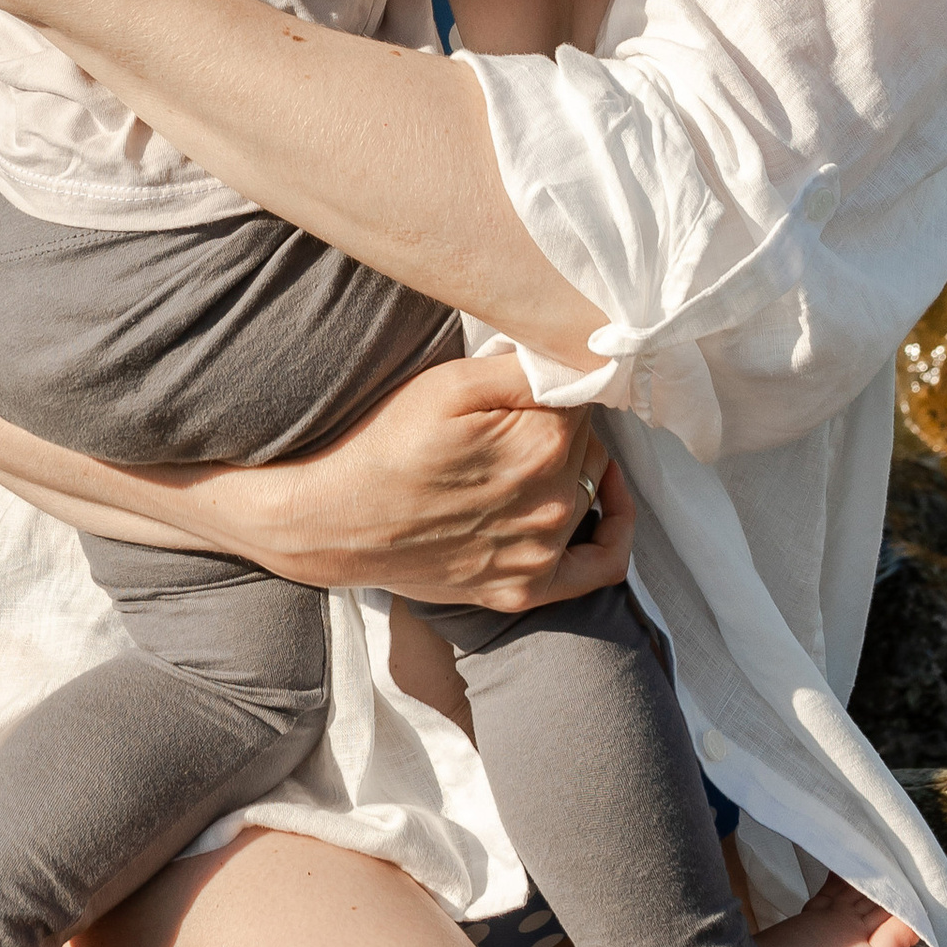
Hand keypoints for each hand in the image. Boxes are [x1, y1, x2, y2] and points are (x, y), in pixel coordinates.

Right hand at [252, 358, 631, 614]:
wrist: (333, 519)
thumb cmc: (386, 442)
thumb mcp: (452, 382)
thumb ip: (529, 368)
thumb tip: (587, 358)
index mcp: (543, 443)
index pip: (586, 394)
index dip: (559, 380)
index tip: (532, 378)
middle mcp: (555, 502)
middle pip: (592, 442)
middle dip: (567, 423)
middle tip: (517, 416)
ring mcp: (542, 553)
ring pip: (594, 489)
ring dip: (576, 467)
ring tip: (533, 452)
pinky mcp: (525, 588)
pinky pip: (600, 565)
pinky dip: (613, 533)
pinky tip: (603, 508)